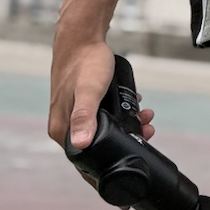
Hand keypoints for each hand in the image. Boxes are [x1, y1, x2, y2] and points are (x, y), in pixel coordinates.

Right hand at [48, 36, 154, 157]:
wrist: (82, 37)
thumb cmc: (84, 63)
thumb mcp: (89, 91)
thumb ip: (84, 117)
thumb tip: (80, 144)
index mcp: (61, 131)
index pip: (83, 164)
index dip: (105, 172)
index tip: (129, 169)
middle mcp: (65, 126)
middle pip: (96, 148)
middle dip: (123, 144)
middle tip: (147, 132)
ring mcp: (72, 115)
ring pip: (103, 132)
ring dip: (127, 127)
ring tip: (146, 118)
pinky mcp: (81, 105)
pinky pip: (104, 118)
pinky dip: (121, 116)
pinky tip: (136, 107)